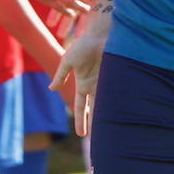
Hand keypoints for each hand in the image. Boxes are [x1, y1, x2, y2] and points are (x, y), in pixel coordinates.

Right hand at [50, 14, 109, 135]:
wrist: (102, 33)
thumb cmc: (84, 45)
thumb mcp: (68, 60)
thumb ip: (61, 75)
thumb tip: (51, 89)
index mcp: (83, 84)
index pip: (81, 106)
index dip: (81, 120)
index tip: (81, 135)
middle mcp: (96, 86)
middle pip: (95, 109)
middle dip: (95, 124)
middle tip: (98, 140)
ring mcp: (108, 82)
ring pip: (107, 105)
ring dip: (108, 118)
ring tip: (111, 134)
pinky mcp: (118, 78)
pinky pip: (118, 95)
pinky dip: (119, 106)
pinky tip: (123, 117)